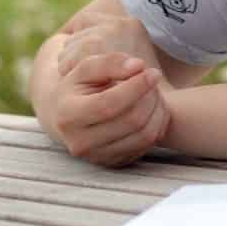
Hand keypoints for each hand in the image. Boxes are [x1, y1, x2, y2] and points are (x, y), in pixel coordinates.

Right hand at [48, 29, 169, 168]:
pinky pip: (148, 144)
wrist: (70, 117)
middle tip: (154, 78)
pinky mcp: (116, 163)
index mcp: (68, 116)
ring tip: (154, 91)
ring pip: (144, 135)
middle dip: (150, 96)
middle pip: (131, 120)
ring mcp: (99, 157)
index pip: (109, 104)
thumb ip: (110, 62)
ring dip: (157, 109)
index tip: (152, 72)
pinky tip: (153, 107)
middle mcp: (80, 143)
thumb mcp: (86, 68)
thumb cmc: (80, 87)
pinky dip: (158, 124)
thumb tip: (138, 66)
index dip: (136, 87)